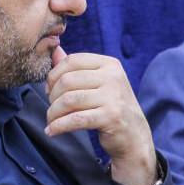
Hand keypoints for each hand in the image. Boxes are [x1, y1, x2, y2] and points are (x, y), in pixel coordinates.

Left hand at [46, 47, 156, 184]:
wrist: (134, 135)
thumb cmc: (112, 107)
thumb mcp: (98, 83)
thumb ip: (76, 67)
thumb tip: (54, 49)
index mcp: (109, 64)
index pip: (72, 61)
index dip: (54, 75)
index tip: (49, 89)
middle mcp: (113, 77)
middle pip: (67, 80)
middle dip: (52, 96)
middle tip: (52, 108)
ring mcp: (114, 97)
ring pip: (69, 100)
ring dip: (53, 113)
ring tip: (51, 121)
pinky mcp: (111, 117)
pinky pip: (76, 119)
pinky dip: (59, 126)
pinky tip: (52, 131)